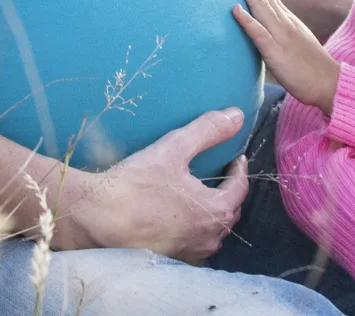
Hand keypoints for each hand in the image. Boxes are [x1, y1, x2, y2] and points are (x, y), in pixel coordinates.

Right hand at [70, 108, 249, 264]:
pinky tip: (178, 219)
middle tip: (221, 176)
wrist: (92, 218)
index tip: (236, 158)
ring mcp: (189, 253)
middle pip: (229, 212)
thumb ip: (208, 131)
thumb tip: (236, 116)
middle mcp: (208, 238)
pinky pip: (191, 244)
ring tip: (201, 196)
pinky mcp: (168, 260)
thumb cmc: (135, 185)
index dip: (239, 171)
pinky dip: (192, 230)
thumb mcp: (174, 149)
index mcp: (217, 211)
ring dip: (211, 214)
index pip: (240, 188)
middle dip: (229, 193)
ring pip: (212, 232)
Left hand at [228, 0, 339, 114]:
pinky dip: (248, 21)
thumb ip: (278, 32)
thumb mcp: (292, 44)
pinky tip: (235, 9)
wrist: (330, 84)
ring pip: (260, 5)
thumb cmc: (310, 69)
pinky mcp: (277, 54)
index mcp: (286, 20)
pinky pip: (260, 35)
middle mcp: (283, 22)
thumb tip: (262, 27)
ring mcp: (281, 36)